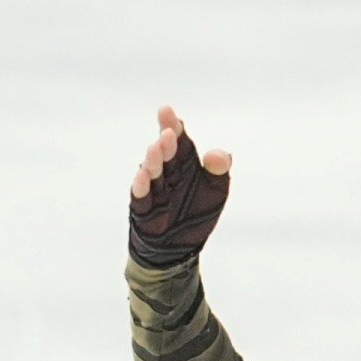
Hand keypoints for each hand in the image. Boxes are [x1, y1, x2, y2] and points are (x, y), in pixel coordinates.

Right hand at [129, 104, 232, 265]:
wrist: (179, 248)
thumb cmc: (197, 214)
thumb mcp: (216, 192)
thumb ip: (219, 172)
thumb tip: (219, 155)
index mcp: (184, 164)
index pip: (179, 141)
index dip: (173, 126)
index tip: (166, 112)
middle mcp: (167, 173)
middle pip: (165, 154)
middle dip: (166, 142)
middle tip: (167, 133)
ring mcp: (154, 191)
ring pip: (152, 173)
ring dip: (153, 161)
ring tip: (155, 149)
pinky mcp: (144, 211)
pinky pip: (141, 197)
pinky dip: (142, 186)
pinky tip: (143, 175)